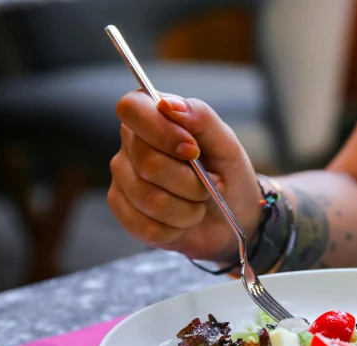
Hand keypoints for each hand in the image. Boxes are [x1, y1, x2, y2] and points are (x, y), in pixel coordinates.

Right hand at [109, 91, 261, 260]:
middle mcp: (130, 146)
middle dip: (191, 181)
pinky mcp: (124, 213)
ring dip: (188, 209)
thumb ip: (200, 117)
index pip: (132, 109)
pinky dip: (177, 229)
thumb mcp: (225, 142)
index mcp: (150, 116)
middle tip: (209, 184)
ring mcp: (123, 180)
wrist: (234, 214)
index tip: (192, 150)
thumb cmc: (227, 172)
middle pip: (148, 163)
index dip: (162, 131)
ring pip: (151, 200)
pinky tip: (183, 221)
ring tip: (198, 203)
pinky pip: (147, 227)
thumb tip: (168, 105)